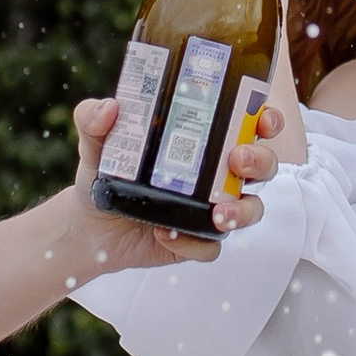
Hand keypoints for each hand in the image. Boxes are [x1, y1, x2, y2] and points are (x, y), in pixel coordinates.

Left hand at [66, 93, 283, 269]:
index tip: (263, 119)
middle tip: (238, 159)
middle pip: (262, 165)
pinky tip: (166, 234)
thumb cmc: (104, 174)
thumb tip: (108, 108)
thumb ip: (94, 120)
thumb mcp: (96, 144)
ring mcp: (211, 208)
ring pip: (251, 209)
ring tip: (220, 214)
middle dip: (259, 161)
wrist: (88, 225)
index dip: (267, 120)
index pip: (250, 124)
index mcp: (205, 140)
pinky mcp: (196, 240)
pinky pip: (210, 246)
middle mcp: (216, 174)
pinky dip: (192, 243)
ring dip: (243, 210)